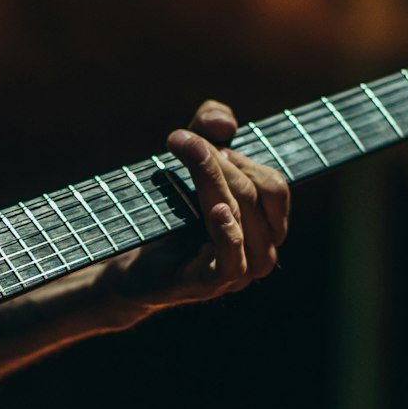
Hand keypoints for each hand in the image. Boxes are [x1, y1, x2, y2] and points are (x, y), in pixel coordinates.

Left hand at [106, 100, 289, 311]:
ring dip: (210, 176)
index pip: (275, 187)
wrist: (132, 263)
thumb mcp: (191, 156)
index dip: (245, 159)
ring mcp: (240, 272)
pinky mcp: (211, 284)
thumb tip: (224, 124)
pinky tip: (215, 210)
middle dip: (219, 160)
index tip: (209, 143)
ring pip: (239, 213)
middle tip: (181, 140)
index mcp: (267, 227)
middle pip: (255, 193)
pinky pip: (232, 258)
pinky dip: (227, 231)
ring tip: (181, 149)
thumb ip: (210, 125)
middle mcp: (262, 252)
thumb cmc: (168, 211)